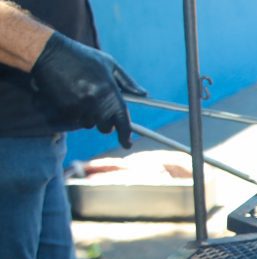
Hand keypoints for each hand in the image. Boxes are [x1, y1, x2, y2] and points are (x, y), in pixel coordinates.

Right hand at [30, 32, 146, 147]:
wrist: (49, 53)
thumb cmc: (82, 57)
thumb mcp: (109, 64)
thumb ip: (127, 81)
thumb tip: (143, 94)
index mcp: (110, 92)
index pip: (122, 121)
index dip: (125, 135)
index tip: (127, 144)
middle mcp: (96, 102)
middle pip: (105, 128)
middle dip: (105, 122)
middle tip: (99, 109)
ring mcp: (80, 107)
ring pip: (89, 124)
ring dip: (89, 117)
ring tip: (83, 97)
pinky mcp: (65, 109)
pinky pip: (74, 120)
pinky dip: (75, 113)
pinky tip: (71, 97)